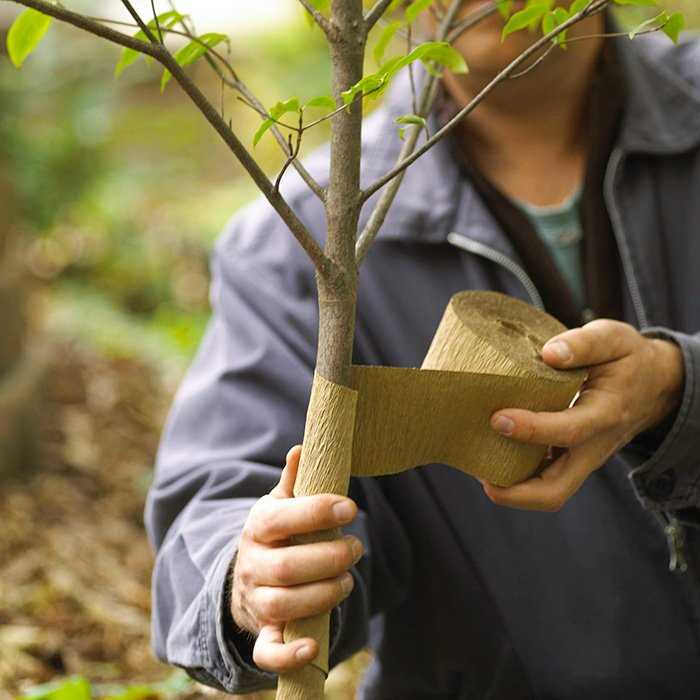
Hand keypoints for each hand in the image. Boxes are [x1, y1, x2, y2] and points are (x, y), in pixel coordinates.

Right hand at [230, 445, 362, 672]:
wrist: (250, 577)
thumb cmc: (278, 535)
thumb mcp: (281, 504)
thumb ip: (294, 481)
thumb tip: (302, 448)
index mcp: (257, 528)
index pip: (280, 519)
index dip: (315, 512)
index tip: (349, 507)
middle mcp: (252, 566)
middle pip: (286, 567)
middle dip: (328, 558)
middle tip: (356, 547)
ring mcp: (256, 601)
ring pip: (283, 605)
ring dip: (323, 594)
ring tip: (348, 579)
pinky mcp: (264, 632)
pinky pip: (268, 652)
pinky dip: (289, 655)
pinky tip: (315, 646)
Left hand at [484, 319, 683, 511]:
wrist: (654, 385)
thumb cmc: (626, 358)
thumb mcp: (613, 338)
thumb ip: (584, 343)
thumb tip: (549, 353)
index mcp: (606, 413)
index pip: (569, 430)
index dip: (533, 429)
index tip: (498, 418)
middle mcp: (594, 446)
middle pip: (557, 489)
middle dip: (517, 491)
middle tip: (480, 472)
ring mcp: (583, 459)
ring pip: (549, 493)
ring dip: (513, 490)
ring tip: (478, 468)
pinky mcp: (571, 460)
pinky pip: (544, 480)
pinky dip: (517, 478)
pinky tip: (490, 459)